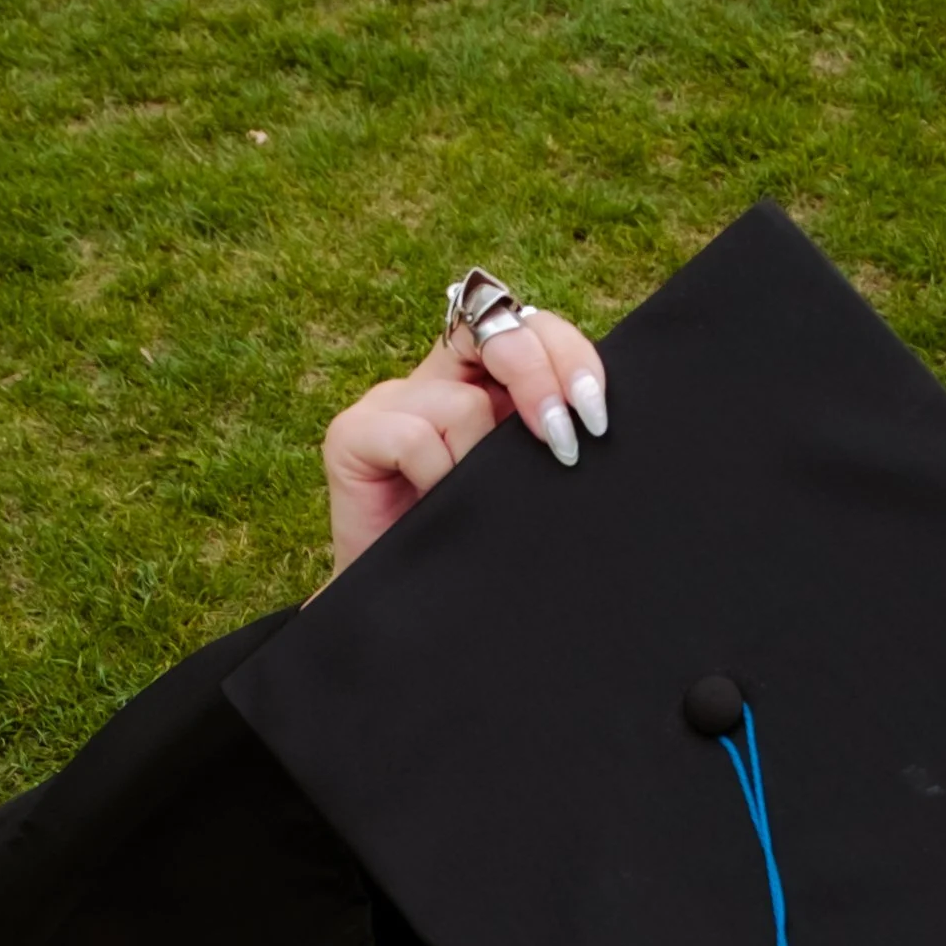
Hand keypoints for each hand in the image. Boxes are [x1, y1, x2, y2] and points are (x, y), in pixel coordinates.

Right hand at [321, 306, 607, 576]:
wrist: (408, 618)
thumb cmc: (470, 553)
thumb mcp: (523, 483)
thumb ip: (547, 433)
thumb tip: (594, 415)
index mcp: (482, 381)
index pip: (530, 327)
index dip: (568, 356)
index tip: (594, 419)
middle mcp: (436, 380)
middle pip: (498, 329)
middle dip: (541, 379)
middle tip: (562, 444)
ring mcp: (390, 402)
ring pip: (462, 403)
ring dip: (480, 463)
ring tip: (467, 503)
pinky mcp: (351, 433)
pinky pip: (414, 437)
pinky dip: (435, 476)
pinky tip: (428, 506)